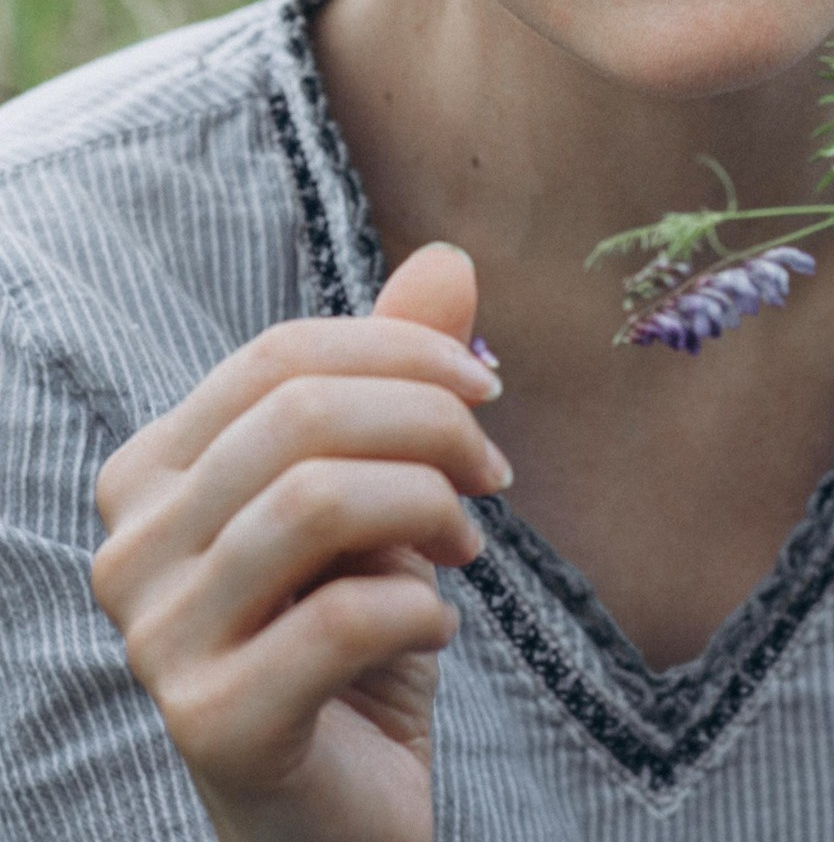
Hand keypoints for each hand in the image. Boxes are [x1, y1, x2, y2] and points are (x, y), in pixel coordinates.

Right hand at [92, 245, 511, 841]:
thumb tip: (450, 258)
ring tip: (468, 546)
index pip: (279, 357)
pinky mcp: (210, 724)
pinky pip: (343, 617)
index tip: (487, 391)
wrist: (338, 812)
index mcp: (150, 474)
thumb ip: (399, 377)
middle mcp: (127, 550)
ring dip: (431, 508)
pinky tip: (439, 626)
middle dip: (429, 424)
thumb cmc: (351, 638)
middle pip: (298, 418)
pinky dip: (422, 606)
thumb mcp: (381, 490)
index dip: (401, 353)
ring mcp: (156, 641)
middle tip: (495, 474)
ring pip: (317, 502)